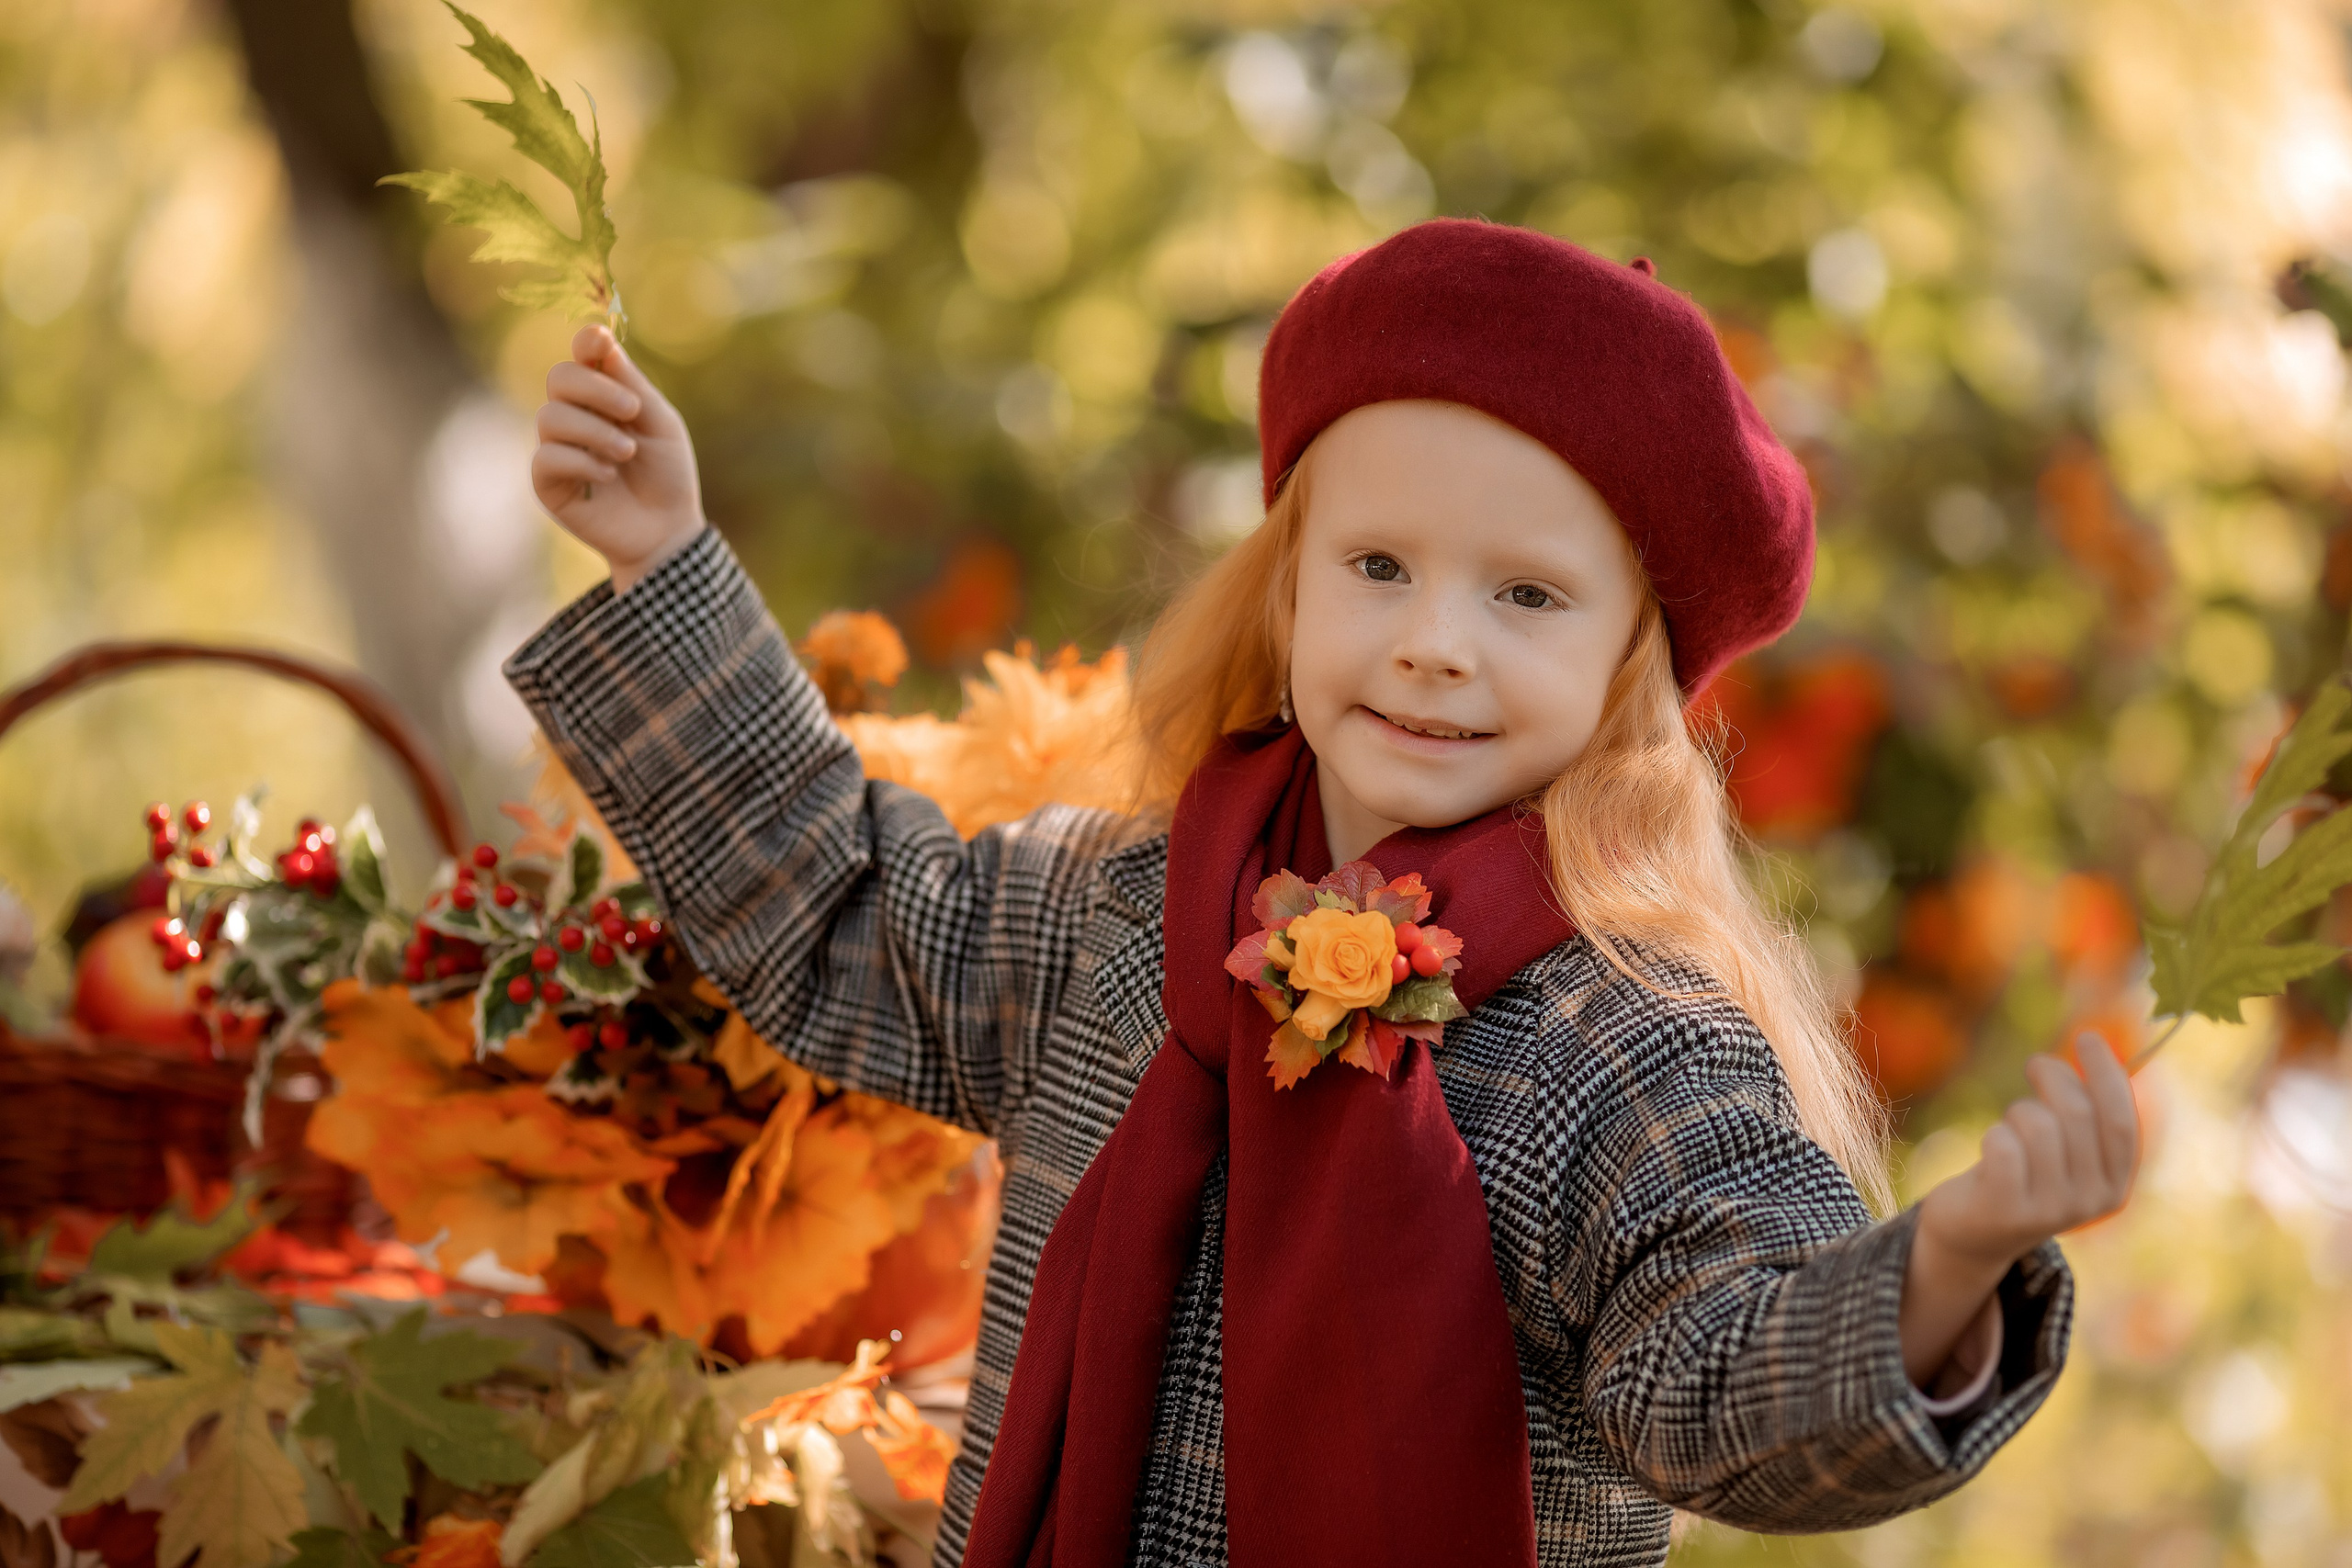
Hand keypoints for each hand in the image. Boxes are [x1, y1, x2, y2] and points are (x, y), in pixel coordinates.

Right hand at [532, 324, 706, 591]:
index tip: (599, 342)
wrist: (667, 530)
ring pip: (551, 416)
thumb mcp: (660, 423)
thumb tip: (599, 338)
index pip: (581, 357)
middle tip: (632, 409)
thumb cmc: (666, 474)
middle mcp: (574, 416)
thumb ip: (632, 384)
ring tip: (627, 452)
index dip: (586, 344)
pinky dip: (581, 462)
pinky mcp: (547, 482)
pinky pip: (548, 457)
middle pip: (559, 378)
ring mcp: (556, 448)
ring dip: (595, 431)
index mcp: (602, 396)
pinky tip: (608, 476)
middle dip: (595, 388)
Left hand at [1896, 1032, 2139, 1386]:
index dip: (2107, 1075)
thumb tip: (2098, 1044)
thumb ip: (2086, 1112)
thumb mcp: (2065, 1151)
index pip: (2121, 1121)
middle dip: (2053, 1077)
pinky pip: (2003, 1145)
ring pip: (2037, 1124)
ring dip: (2019, 1111)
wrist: (1975, 1234)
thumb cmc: (2024, 1174)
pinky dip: (1995, 1134)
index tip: (2088, 1036)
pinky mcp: (2007, 1209)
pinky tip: (1991, 1150)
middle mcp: (2090, 1202)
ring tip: (2010, 1126)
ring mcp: (2050, 1210)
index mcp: (2115, 1185)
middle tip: (2035, 1065)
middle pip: (2077, 1114)